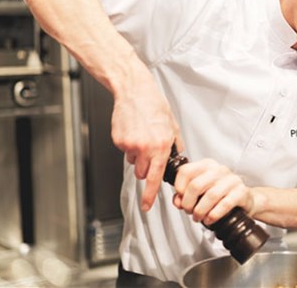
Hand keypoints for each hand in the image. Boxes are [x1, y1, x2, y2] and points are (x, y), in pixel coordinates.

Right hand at [110, 78, 182, 211]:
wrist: (134, 91)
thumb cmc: (154, 106)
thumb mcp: (172, 125)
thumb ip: (175, 145)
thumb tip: (177, 158)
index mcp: (162, 145)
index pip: (156, 177)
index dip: (150, 194)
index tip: (146, 206)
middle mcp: (146, 147)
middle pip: (143, 173)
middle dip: (147, 167)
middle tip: (150, 150)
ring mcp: (130, 145)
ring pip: (134, 163)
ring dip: (138, 156)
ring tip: (142, 136)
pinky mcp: (119, 140)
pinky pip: (125, 152)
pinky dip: (129, 145)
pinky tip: (133, 131)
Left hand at [171, 159, 253, 224]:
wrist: (245, 199)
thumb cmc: (221, 194)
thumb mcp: (201, 191)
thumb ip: (185, 195)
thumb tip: (178, 201)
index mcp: (207, 165)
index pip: (185, 171)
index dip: (179, 187)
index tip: (180, 198)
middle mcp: (219, 170)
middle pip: (196, 185)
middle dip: (188, 203)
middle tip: (189, 211)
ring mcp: (232, 180)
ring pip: (210, 196)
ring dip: (200, 211)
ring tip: (199, 217)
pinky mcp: (241, 192)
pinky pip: (225, 204)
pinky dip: (214, 215)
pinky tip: (210, 219)